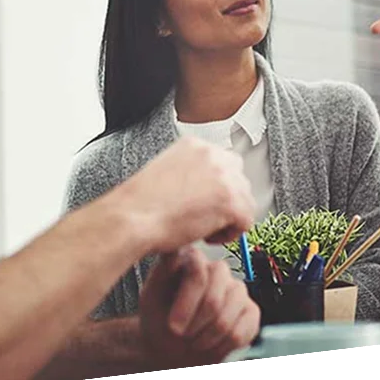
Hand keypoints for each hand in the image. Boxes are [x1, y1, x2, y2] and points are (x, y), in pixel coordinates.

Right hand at [123, 137, 254, 251]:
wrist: (133, 217)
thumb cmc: (141, 203)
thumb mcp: (166, 170)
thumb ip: (191, 172)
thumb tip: (206, 189)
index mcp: (196, 145)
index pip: (225, 163)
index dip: (218, 188)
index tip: (208, 201)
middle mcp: (213, 156)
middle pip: (240, 180)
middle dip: (226, 202)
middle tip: (205, 216)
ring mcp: (225, 177)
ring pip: (245, 202)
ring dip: (228, 218)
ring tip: (202, 227)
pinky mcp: (231, 201)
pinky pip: (245, 222)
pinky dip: (229, 234)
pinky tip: (206, 235)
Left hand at [139, 247, 258, 366]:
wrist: (170, 347)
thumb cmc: (158, 319)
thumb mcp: (150, 297)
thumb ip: (162, 272)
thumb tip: (174, 251)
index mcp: (193, 259)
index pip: (198, 274)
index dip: (187, 305)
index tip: (173, 327)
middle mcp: (218, 270)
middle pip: (215, 299)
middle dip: (197, 325)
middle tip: (184, 336)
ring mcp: (237, 289)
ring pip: (228, 318)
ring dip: (208, 337)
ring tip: (195, 341)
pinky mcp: (251, 311)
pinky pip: (245, 330)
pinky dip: (224, 346)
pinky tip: (211, 344)